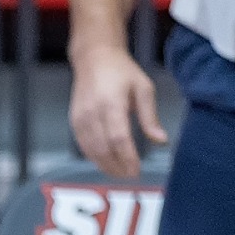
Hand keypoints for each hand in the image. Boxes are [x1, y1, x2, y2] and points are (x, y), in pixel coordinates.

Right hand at [68, 42, 166, 179]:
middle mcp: (92, 113)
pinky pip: (83, 146)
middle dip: (117, 166)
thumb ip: (150, 117)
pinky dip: (94, 158)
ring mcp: (80, 118)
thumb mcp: (143, 89)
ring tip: (120, 172)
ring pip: (91, 151)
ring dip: (105, 165)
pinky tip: (106, 162)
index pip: (119, 138)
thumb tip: (160, 140)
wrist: (94, 59)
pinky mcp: (74, 122)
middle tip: (130, 175)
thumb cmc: (121, 72)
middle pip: (103, 149)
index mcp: (111, 103)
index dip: (127, 158)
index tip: (137, 169)